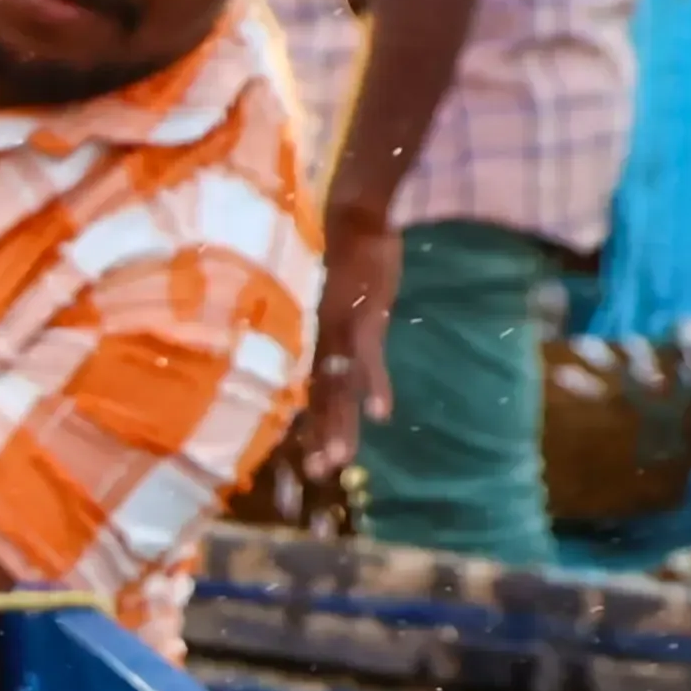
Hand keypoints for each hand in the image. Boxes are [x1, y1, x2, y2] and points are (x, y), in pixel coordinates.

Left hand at [305, 204, 401, 468]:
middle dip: (322, 436)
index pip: (314, 387)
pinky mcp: (366, 317)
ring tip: (340, 461)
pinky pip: (369, 360)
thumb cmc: (350, 254)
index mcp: (322, 335)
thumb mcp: (343, 296)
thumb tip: (342, 347)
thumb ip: (342, 324)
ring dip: (340, 424)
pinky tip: (380, 415)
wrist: (354, 216)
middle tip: (319, 474)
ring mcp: (345, 330)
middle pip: (324, 396)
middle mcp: (326, 338)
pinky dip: (374, 387)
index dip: (313, 422)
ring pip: (340, 387)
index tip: (309, 458)